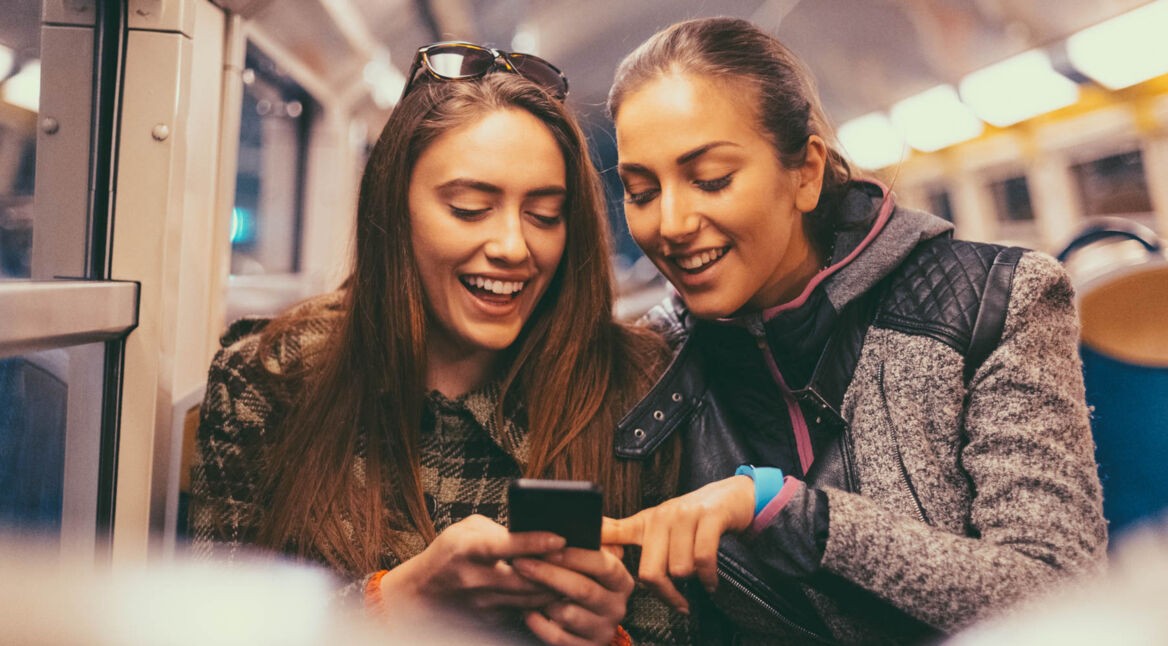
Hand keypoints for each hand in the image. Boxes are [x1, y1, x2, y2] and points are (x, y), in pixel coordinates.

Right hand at [381, 515, 563, 621]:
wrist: (422, 593)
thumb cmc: (449, 552)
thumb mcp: (467, 530)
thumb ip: (500, 530)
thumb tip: (536, 533)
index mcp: (466, 549)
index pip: (504, 545)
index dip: (534, 542)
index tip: (561, 537)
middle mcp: (474, 579)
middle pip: (525, 578)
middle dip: (556, 569)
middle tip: (582, 558)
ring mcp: (482, 604)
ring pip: (530, 598)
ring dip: (555, 587)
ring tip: (578, 573)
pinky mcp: (490, 619)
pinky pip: (525, 610)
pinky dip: (544, 601)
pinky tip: (561, 591)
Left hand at [511, 547, 634, 644]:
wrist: (585, 625)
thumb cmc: (583, 582)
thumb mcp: (592, 562)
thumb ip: (589, 542)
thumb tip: (574, 522)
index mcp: (621, 580)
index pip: (603, 564)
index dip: (574, 556)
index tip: (547, 547)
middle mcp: (617, 606)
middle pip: (583, 589)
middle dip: (548, 574)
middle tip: (521, 563)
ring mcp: (603, 630)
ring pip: (568, 614)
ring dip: (542, 600)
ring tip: (525, 587)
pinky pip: (558, 638)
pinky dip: (539, 624)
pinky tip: (527, 611)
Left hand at [601, 475, 754, 612]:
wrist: (731, 496)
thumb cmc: (694, 517)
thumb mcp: (658, 526)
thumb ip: (630, 538)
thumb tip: (605, 557)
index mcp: (645, 522)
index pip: (612, 533)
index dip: (600, 551)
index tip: (596, 570)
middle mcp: (661, 517)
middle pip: (650, 571)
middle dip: (666, 593)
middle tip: (678, 602)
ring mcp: (685, 515)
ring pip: (679, 568)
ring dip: (693, 581)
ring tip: (699, 578)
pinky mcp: (709, 516)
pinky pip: (703, 559)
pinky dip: (708, 578)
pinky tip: (710, 581)